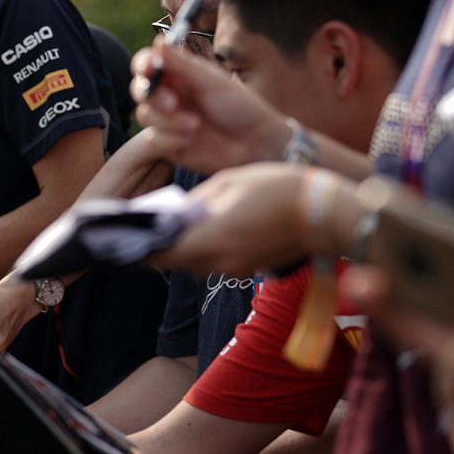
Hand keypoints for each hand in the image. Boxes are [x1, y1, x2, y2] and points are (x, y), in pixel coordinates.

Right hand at [131, 43, 289, 172]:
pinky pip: (154, 140)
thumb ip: (183, 64)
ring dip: (168, 120)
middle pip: (140, 89)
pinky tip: (192, 139)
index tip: (148, 69)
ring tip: (195, 125)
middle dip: (153, 95)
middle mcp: (170, 95)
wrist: (255, 143)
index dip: (142, 64)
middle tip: (172, 103)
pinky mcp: (168, 144)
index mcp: (179, 75)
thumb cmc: (239, 107)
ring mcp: (168, 121)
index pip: (147, 64)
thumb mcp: (212, 81)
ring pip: (146, 115)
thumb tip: (159, 41)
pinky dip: (170, 139)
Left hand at [151, 162, 324, 277]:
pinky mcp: (247, 270)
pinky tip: (211, 227)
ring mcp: (233, 269)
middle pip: (173, 262)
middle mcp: (217, 262)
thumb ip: (193, 203)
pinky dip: (205, 249)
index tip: (131, 234)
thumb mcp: (226, 183)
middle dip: (162, 245)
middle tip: (154, 224)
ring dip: (184, 247)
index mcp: (207, 239)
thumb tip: (170, 214)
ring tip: (182, 222)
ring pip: (193, 264)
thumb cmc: (274, 188)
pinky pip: (214, 263)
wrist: (323, 210)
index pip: (158, 256)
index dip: (140, 247)